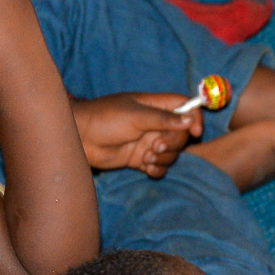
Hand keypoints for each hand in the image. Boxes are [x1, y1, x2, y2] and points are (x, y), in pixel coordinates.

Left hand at [71, 93, 198, 177]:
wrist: (80, 138)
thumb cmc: (104, 118)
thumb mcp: (136, 115)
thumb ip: (163, 119)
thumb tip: (190, 119)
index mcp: (155, 105)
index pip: (184, 106)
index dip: (194, 117)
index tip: (195, 132)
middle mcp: (154, 123)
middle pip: (181, 134)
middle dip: (173, 143)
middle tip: (155, 145)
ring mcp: (147, 141)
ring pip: (171, 152)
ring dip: (164, 157)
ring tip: (146, 157)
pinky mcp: (139, 158)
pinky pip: (159, 166)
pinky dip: (157, 169)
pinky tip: (146, 168)